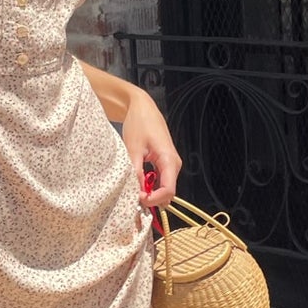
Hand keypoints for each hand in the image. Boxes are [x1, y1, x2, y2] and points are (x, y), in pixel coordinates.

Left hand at [122, 87, 180, 213]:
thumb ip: (136, 172)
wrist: (142, 108)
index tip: (138, 199)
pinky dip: (150, 186)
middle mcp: (174, 164)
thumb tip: (137, 192)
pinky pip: (161, 181)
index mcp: (169, 160)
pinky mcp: (164, 163)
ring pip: (164, 188)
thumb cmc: (139, 124)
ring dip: (151, 193)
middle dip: (152, 199)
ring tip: (133, 191)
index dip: (154, 200)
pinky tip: (138, 184)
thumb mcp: (133, 149)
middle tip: (133, 197)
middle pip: (168, 193)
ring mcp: (170, 164)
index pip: (168, 190)